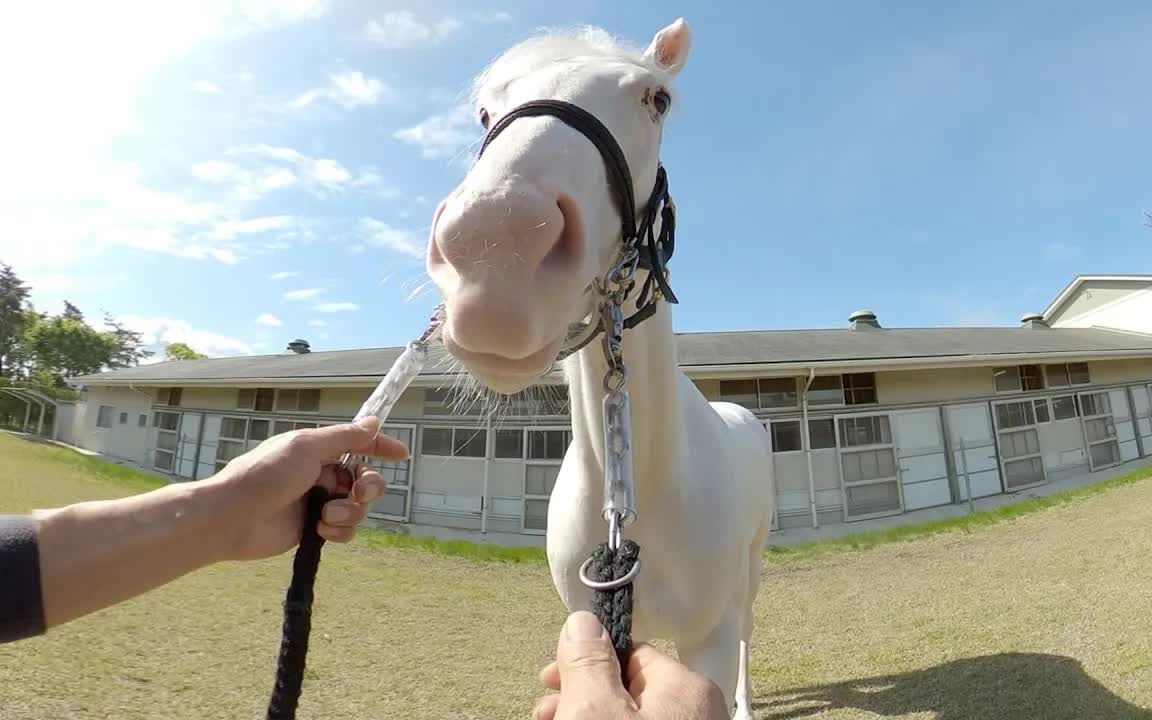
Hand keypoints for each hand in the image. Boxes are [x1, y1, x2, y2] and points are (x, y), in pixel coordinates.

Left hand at [207, 416, 408, 560]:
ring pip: (357, 508)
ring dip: (349, 511)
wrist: (232, 518)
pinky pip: (344, 530)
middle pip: (365, 479)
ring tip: (326, 514)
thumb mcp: (307, 447)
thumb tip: (373, 422)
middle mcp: (320, 475)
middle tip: (358, 492)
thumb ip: (344, 437)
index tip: (401, 455)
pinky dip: (338, 530)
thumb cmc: (264, 475)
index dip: (381, 447)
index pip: (358, 444)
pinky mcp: (313, 530)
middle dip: (368, 486)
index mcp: (318, 451)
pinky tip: (320, 529)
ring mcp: (317, 503)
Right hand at [533, 612, 727, 719]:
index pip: (630, 653)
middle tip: (547, 710)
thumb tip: (583, 622)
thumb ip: (588, 662)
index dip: (584, 663)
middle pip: (629, 688)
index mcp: (688, 688)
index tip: (550, 678)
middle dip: (583, 693)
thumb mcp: (594, 712)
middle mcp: (700, 712)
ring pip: (635, 715)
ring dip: (592, 714)